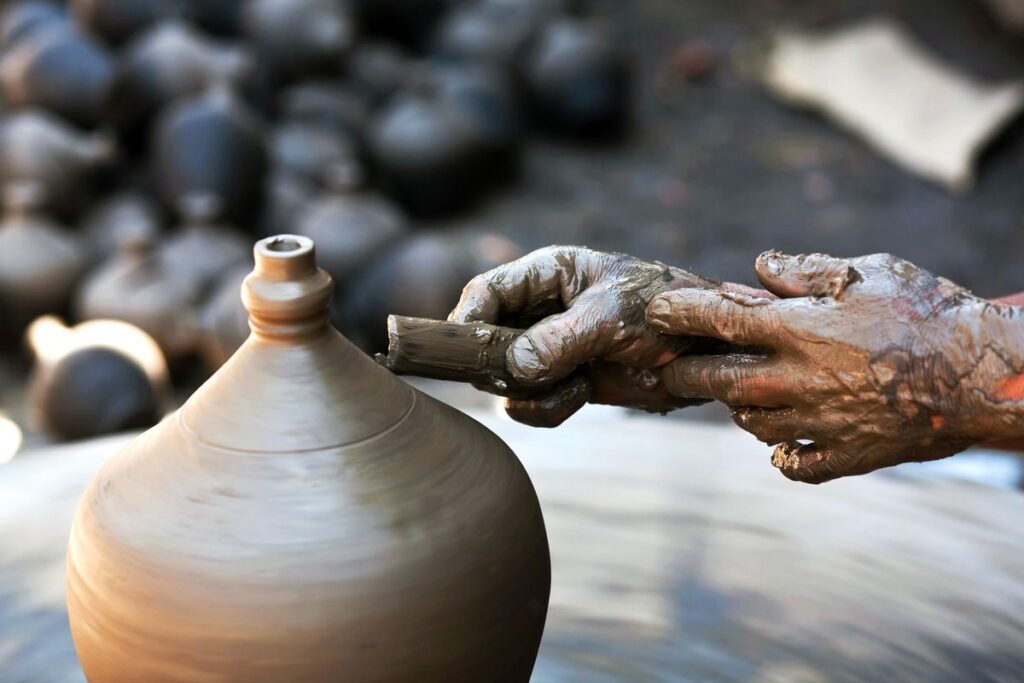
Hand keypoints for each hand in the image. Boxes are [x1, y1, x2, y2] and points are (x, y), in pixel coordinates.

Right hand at [449, 245, 722, 424]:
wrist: (706, 353)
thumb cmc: (665, 312)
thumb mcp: (612, 317)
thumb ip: (559, 339)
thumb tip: (513, 366)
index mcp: (546, 274)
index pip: (485, 291)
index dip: (467, 319)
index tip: (463, 351)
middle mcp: (538, 311)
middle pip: (483, 338)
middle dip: (496, 363)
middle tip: (519, 376)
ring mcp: (547, 350)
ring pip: (502, 379)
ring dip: (529, 390)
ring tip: (572, 381)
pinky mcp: (560, 382)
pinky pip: (529, 404)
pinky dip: (550, 407)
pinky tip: (583, 392)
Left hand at [647, 252, 1023, 482]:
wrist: (985, 375)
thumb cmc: (927, 311)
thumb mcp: (866, 272)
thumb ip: (804, 272)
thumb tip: (756, 268)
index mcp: (796, 330)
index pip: (716, 319)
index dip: (678, 313)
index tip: (656, 312)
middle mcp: (795, 380)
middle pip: (717, 381)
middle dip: (685, 372)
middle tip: (670, 367)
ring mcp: (817, 423)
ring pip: (751, 422)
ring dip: (737, 406)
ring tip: (735, 395)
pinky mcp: (845, 455)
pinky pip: (795, 463)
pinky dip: (782, 454)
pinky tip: (780, 444)